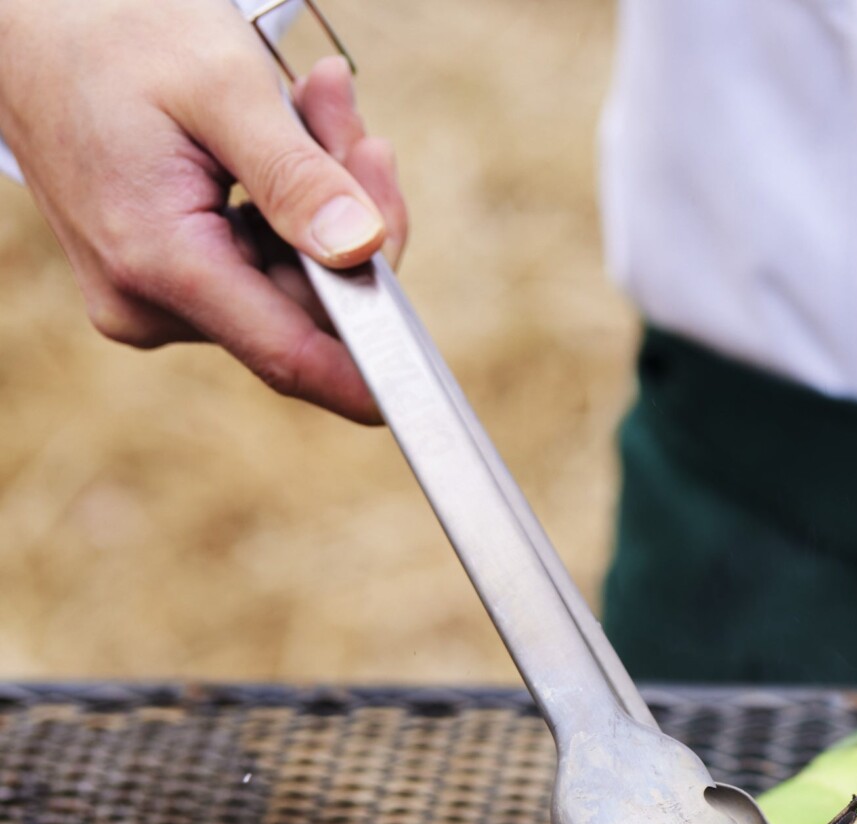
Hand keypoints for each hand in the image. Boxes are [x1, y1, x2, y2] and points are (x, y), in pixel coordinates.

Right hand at [0, 0, 408, 420]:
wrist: (26, 27)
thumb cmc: (115, 37)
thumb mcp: (220, 89)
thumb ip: (296, 177)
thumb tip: (364, 252)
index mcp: (159, 265)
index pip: (295, 358)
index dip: (378, 372)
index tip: (438, 379)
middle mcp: (152, 306)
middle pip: (313, 306)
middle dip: (356, 214)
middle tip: (346, 114)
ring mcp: (156, 300)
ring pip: (298, 278)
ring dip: (330, 195)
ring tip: (314, 101)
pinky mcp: (168, 282)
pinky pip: (266, 262)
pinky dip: (295, 202)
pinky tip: (290, 131)